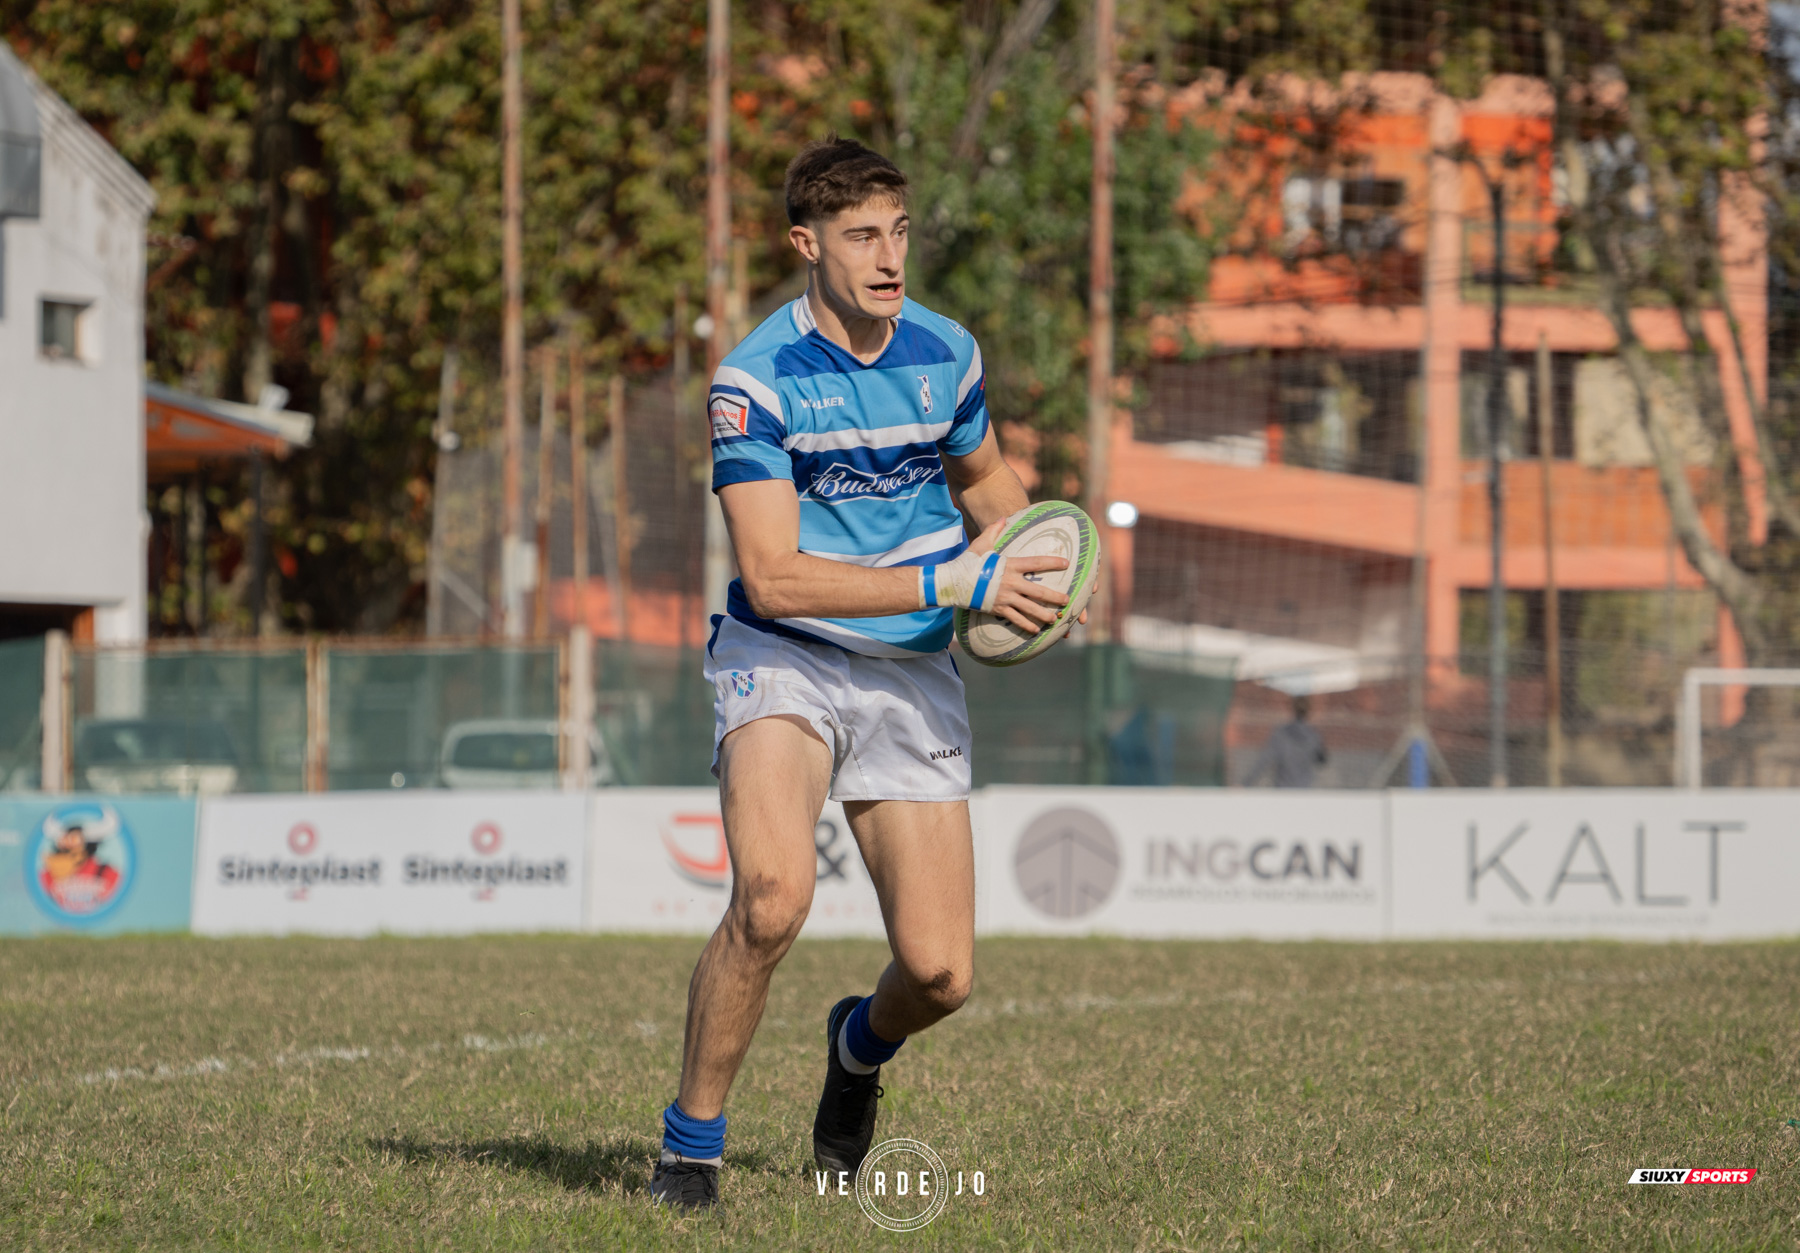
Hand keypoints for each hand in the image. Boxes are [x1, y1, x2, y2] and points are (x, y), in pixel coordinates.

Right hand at [965, 514, 1070, 634]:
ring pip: (1030, 609)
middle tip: (1067, 601)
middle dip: (1055, 597)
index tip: (1066, 563)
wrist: (953, 582)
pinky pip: (1016, 620)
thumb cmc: (968, 562)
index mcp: (1010, 565)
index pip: (1036, 563)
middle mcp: (1011, 582)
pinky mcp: (998, 609)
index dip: (1052, 562)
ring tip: (1055, 619)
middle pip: (1039, 592)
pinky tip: (1036, 630)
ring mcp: (1005, 598)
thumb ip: (994, 531)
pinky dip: (1027, 626)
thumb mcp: (981, 544)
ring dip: (1044, 615)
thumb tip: (1002, 517)